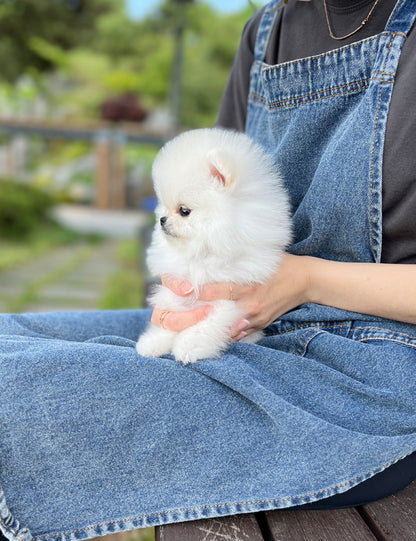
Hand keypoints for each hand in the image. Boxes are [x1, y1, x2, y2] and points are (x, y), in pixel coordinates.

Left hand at [151, 254, 310, 339]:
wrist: (306, 280)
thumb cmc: (282, 265)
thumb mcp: (261, 259)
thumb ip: (237, 262)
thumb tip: (214, 256)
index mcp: (249, 287)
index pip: (219, 291)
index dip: (202, 293)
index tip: (186, 291)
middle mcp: (250, 305)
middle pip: (220, 314)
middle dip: (201, 315)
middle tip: (182, 315)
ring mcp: (255, 318)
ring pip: (227, 328)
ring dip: (211, 327)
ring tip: (192, 326)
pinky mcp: (260, 324)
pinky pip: (239, 332)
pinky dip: (226, 332)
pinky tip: (212, 332)